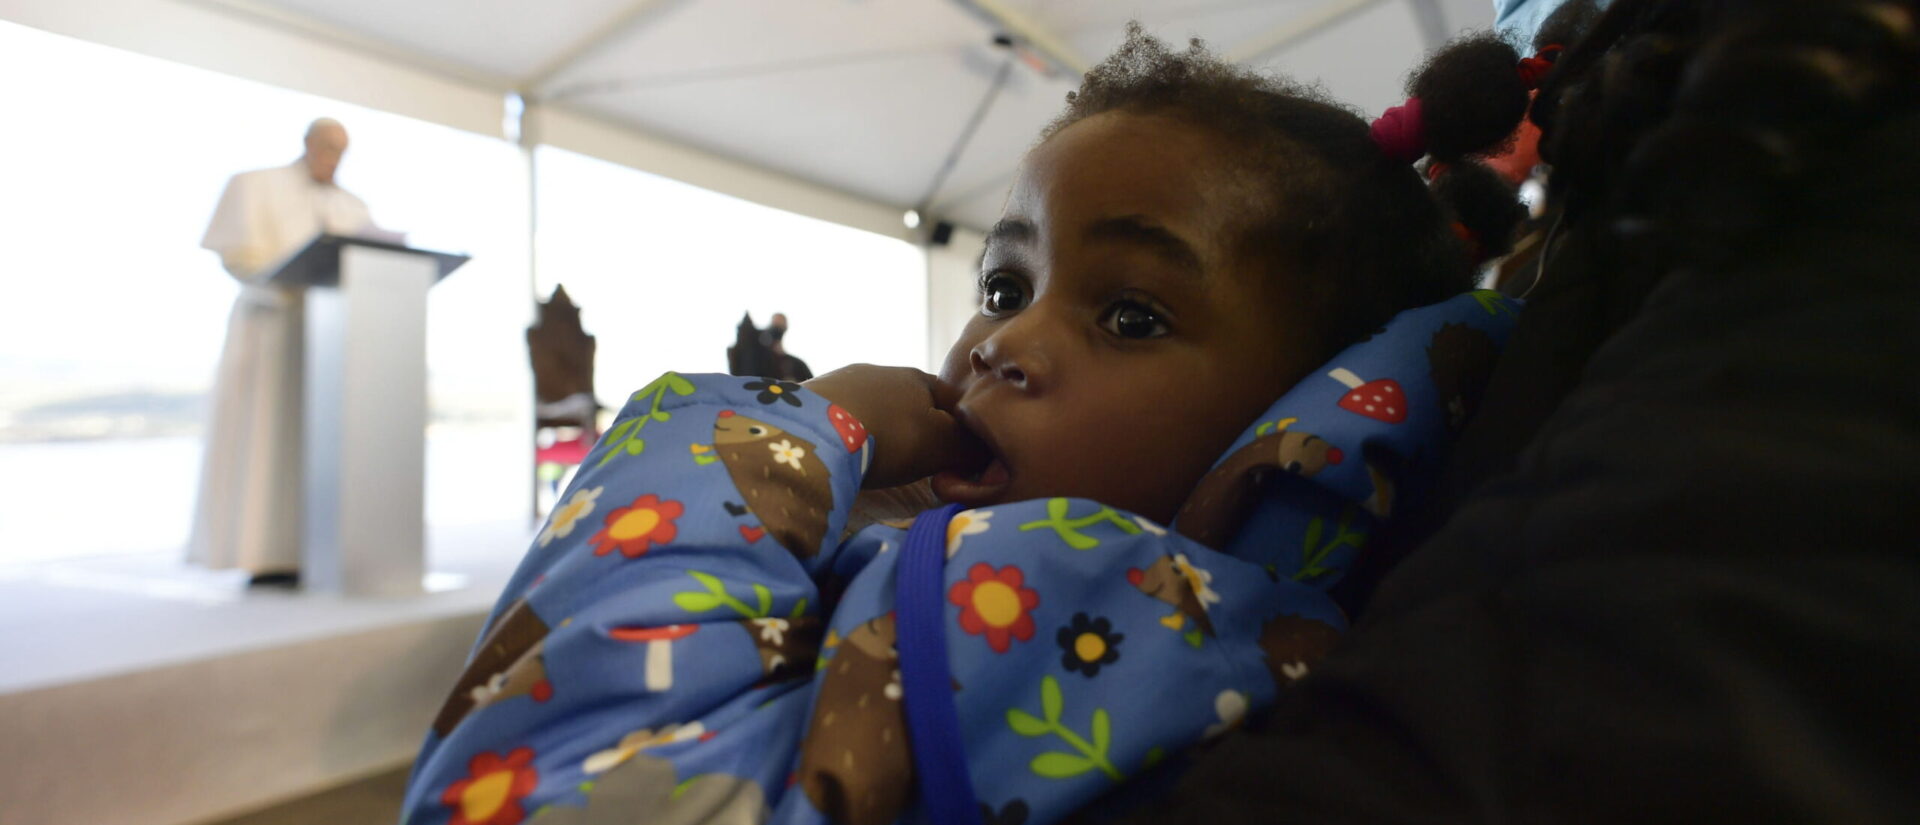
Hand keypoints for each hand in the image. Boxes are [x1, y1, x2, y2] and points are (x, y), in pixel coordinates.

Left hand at [804, 365, 988, 488]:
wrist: (813, 431)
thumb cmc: (888, 437)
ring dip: (878, 429)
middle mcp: (881, 370)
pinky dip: (849, 432)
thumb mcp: (940, 445)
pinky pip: (841, 416)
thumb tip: (985, 452)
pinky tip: (846, 452)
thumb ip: (968, 447)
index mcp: (918, 377)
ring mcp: (842, 381)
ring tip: (875, 458)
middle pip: (909, 403)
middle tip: (914, 461)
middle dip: (914, 428)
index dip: (959, 429)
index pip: (950, 401)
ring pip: (873, 407)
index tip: (956, 456)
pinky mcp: (811, 398)